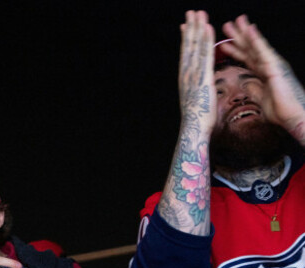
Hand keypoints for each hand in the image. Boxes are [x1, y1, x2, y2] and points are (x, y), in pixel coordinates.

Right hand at [178, 10, 216, 132]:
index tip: (186, 26)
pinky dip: (206, 40)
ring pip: (195, 47)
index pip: (186, 54)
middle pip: (188, 47)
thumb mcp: (196, 100)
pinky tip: (208, 27)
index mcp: (185, 79)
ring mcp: (193, 74)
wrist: (194, 128)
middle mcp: (186, 74)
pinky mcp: (203, 77)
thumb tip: (199, 85)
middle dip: (190, 28)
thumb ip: (197, 89)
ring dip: (197, 28)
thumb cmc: (197, 119)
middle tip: (191, 12)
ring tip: (198, 13)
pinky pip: (205, 55)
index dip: (186, 39)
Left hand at [221, 15, 304, 139]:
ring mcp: (273, 64)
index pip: (247, 58)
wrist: (293, 117)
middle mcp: (269, 66)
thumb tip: (246, 82)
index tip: (225, 42)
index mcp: (264, 73)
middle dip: (238, 37)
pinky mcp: (276, 66)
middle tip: (227, 25)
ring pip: (256, 46)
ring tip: (236, 21)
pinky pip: (263, 51)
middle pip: (250, 49)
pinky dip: (255, 39)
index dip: (236, 50)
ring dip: (245, 33)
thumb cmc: (281, 110)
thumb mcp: (261, 99)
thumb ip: (254, 89)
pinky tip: (248, 29)